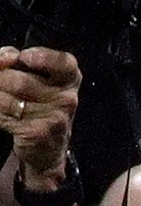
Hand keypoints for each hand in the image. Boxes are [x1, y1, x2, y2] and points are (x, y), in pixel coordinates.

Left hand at [0, 46, 80, 188]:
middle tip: (2, 85)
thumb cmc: (39, 105)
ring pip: (7, 99)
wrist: (48, 148)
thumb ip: (16, 60)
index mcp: (69, 80)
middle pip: (19, 81)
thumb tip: (4, 57)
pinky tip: (4, 116)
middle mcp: (67, 98)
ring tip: (2, 101)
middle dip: (0, 81)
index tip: (24, 58)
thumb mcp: (36, 78)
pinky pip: (4, 116)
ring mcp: (55, 117)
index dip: (42, 57)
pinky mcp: (38, 133)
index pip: (63, 63)